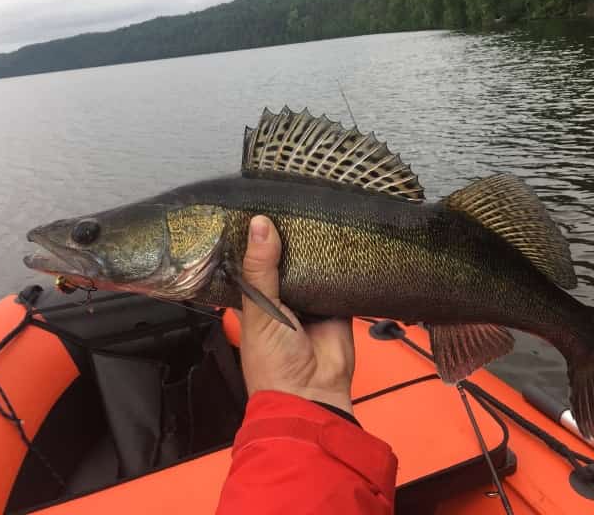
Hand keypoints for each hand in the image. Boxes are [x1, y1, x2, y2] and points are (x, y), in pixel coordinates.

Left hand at [238, 215, 354, 413]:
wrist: (313, 392)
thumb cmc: (272, 362)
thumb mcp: (259, 311)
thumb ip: (260, 270)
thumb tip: (260, 226)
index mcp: (254, 297)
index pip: (252, 259)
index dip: (254, 237)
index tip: (258, 206)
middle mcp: (281, 295)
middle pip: (285, 258)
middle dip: (288, 237)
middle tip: (293, 202)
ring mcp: (310, 299)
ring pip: (312, 264)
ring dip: (314, 248)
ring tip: (316, 212)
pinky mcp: (336, 303)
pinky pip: (340, 278)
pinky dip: (341, 263)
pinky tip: (341, 239)